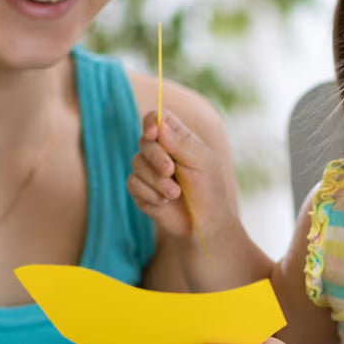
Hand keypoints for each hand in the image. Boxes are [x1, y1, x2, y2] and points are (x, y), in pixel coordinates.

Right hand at [129, 109, 235, 243]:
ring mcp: (149, 171)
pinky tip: (164, 202)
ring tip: (175, 194)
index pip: (157, 119)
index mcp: (178, 138)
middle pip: (144, 141)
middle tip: (170, 171)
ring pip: (137, 163)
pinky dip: (149, 193)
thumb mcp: (201, 162)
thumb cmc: (209, 190)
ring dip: (157, 181)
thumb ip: (180, 142)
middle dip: (156, 157)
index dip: (151, 123)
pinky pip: (133, 184)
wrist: (205, 225)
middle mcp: (161, 151)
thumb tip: (158, 124)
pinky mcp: (141, 190)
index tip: (152, 134)